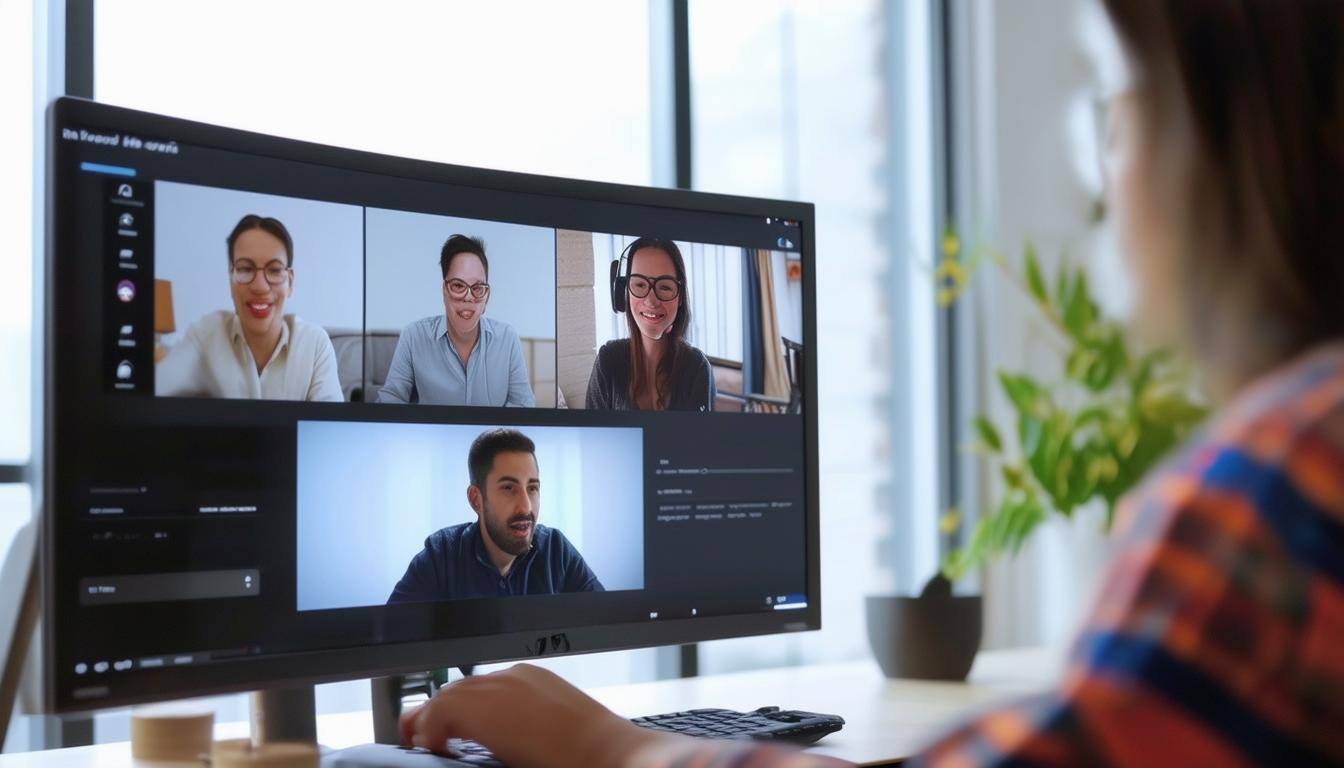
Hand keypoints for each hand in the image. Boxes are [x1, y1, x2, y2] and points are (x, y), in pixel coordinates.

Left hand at [399, 663, 670, 767]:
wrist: (607, 753)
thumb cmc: (591, 750)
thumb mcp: (554, 730)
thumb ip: (526, 729)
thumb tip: (505, 744)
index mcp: (532, 680)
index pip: (482, 688)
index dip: (461, 710)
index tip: (453, 733)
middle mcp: (511, 677)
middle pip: (459, 688)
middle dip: (439, 713)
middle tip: (426, 739)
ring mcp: (495, 688)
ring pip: (447, 696)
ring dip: (432, 721)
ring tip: (423, 745)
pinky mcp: (479, 707)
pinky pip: (441, 712)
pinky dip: (431, 730)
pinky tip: (435, 750)